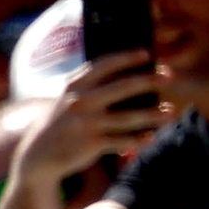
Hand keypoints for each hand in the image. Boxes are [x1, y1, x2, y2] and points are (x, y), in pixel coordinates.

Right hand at [16, 49, 166, 178]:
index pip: (104, 65)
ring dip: (151, 115)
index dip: (127, 58)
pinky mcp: (91, 144)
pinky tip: (151, 137)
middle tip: (168, 76)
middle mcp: (81, 101)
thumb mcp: (68, 99)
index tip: (147, 54)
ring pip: (127, 117)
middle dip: (148, 80)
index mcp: (75, 85)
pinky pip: (121, 141)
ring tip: (170, 112)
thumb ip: (91, 87)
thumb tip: (131, 81)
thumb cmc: (62, 122)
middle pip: (122, 87)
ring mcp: (86, 123)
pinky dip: (138, 139)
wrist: (38, 153)